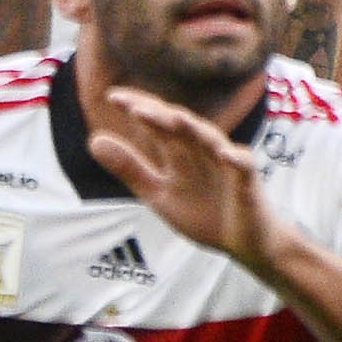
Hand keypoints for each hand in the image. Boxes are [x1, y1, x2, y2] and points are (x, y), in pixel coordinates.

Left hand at [87, 87, 283, 272]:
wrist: (245, 243)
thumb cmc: (205, 213)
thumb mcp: (159, 193)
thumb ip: (129, 168)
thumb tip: (93, 140)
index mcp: (180, 152)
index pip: (157, 121)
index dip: (138, 107)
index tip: (112, 97)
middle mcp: (202, 150)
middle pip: (180, 127)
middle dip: (159, 116)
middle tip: (134, 107)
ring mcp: (226, 164)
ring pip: (210, 139)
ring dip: (194, 128)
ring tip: (175, 118)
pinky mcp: (248, 182)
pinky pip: (243, 166)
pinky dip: (235, 159)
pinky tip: (226, 154)